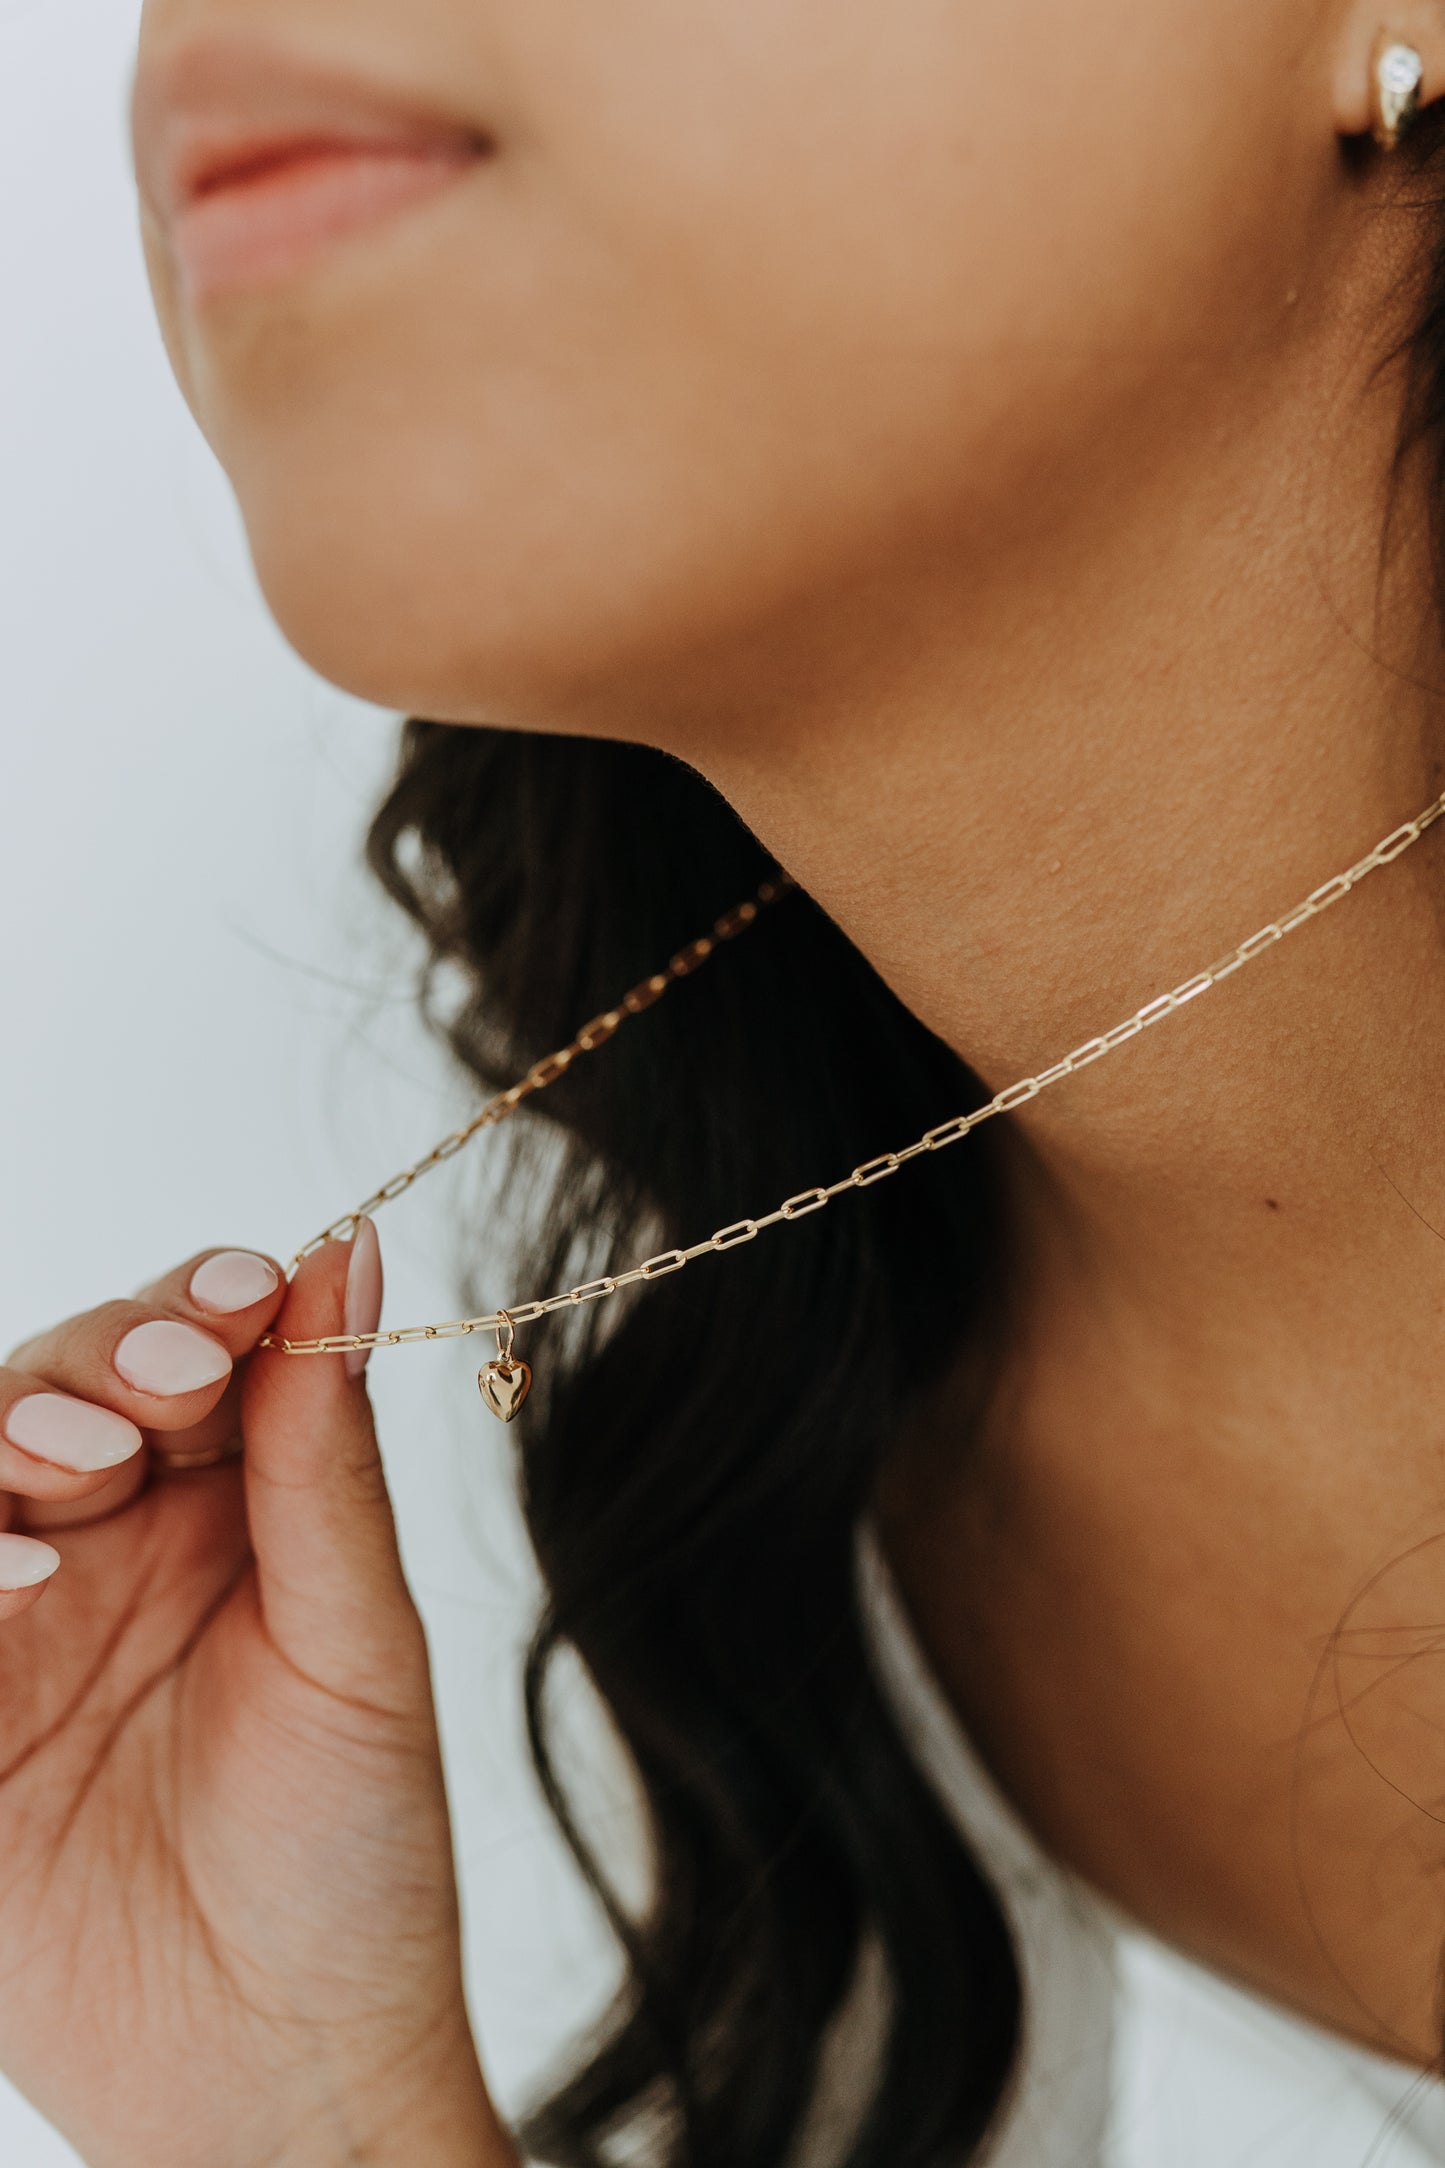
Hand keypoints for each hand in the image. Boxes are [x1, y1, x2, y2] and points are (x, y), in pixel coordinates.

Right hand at [0, 1233, 514, 2167]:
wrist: (286, 2071)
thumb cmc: (356, 1858)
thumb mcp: (360, 1645)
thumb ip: (327, 1458)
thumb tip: (354, 1252)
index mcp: (230, 1509)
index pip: (194, 1354)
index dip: (206, 1304)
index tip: (247, 1288)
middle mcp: (115, 1545)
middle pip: (65, 1385)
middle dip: (106, 1356)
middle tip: (167, 1375)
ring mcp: (19, 1623)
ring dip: (16, 1432)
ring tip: (81, 1457)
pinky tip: (18, 1569)